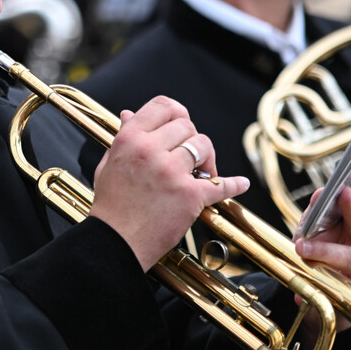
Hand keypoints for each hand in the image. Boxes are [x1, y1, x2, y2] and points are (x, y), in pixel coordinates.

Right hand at [89, 96, 248, 269]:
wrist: (114, 243)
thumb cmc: (110, 207)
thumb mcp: (109, 164)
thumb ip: (122, 137)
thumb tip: (129, 114)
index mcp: (129, 139)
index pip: (162, 106)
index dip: (177, 112)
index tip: (182, 125)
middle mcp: (150, 150)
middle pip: (187, 126)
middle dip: (191, 139)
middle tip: (190, 157)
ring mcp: (171, 172)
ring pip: (203, 146)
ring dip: (206, 158)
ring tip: (202, 172)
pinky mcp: (189, 195)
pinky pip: (221, 184)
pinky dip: (234, 184)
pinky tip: (241, 183)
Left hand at [294, 145, 350, 331]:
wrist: (326, 300)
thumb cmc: (324, 254)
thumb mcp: (318, 227)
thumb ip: (319, 210)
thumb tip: (322, 195)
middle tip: (344, 193)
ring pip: (346, 257)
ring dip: (323, 250)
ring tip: (302, 247)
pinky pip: (332, 282)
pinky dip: (314, 279)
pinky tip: (301, 279)